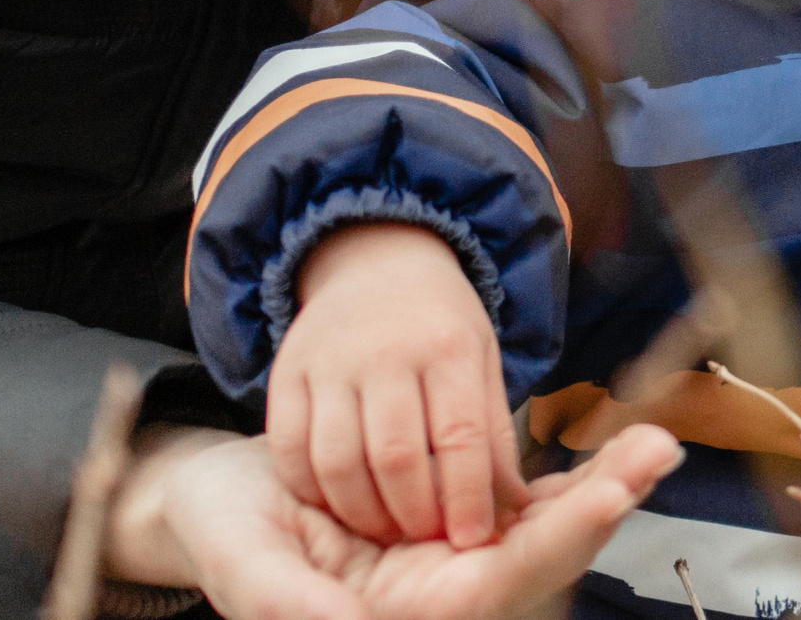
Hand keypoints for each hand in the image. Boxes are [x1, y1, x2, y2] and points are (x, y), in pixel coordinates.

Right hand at [107, 425, 681, 619]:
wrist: (217, 500)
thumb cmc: (224, 534)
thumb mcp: (246, 566)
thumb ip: (294, 605)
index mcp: (397, 615)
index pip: (494, 586)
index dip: (554, 542)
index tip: (607, 496)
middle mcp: (435, 594)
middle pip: (537, 556)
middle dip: (601, 504)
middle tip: (657, 453)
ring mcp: (446, 559)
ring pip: (539, 529)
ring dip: (600, 486)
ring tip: (656, 445)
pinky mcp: (449, 523)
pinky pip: (518, 506)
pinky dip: (563, 481)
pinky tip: (610, 454)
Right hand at [269, 221, 528, 546]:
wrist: (375, 258)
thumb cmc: (440, 323)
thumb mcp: (482, 361)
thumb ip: (493, 435)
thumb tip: (514, 508)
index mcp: (448, 347)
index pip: (460, 436)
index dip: (467, 496)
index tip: (474, 540)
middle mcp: (387, 352)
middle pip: (396, 456)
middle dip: (413, 515)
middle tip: (426, 542)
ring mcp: (331, 362)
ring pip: (338, 461)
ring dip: (362, 512)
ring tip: (385, 532)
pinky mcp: (287, 373)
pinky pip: (290, 449)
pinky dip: (311, 489)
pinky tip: (335, 505)